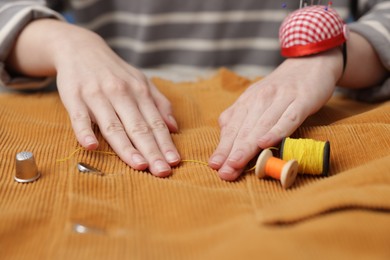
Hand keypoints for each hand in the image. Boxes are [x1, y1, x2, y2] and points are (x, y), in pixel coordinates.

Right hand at [53, 25, 179, 176]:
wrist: (81, 48)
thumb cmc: (115, 72)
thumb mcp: (141, 81)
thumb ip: (159, 103)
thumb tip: (174, 127)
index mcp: (139, 91)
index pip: (155, 122)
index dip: (166, 143)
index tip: (174, 162)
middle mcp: (121, 93)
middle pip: (138, 127)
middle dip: (152, 151)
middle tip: (162, 171)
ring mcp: (97, 95)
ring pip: (113, 125)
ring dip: (126, 147)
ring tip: (139, 165)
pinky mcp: (74, 97)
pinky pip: (79, 117)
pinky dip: (85, 131)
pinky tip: (92, 146)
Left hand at [209, 49, 342, 180]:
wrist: (310, 62)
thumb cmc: (280, 88)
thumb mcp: (256, 99)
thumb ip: (240, 117)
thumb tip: (224, 138)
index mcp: (247, 100)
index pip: (232, 127)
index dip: (223, 147)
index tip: (214, 165)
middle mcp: (260, 99)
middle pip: (244, 129)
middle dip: (232, 152)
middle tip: (224, 172)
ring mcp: (281, 99)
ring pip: (261, 126)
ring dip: (247, 147)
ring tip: (236, 164)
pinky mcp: (302, 100)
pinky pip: (288, 118)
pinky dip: (276, 131)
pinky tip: (265, 143)